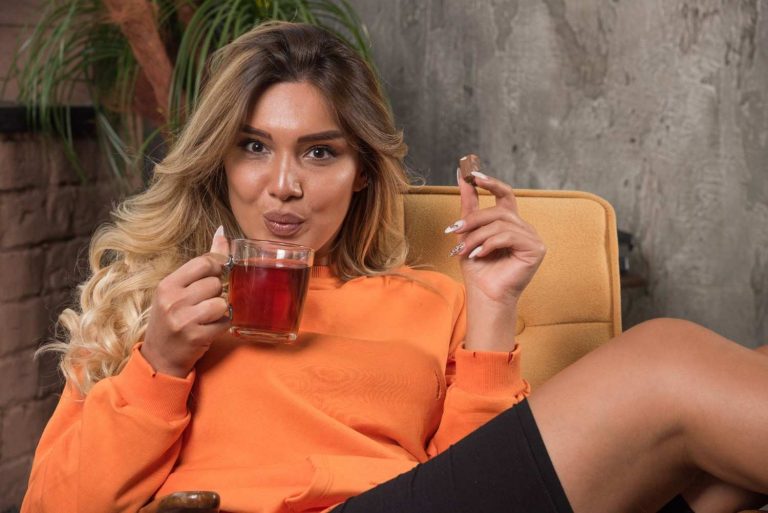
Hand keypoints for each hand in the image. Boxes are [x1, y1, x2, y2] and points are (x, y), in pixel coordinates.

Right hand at [141, 227, 230, 376]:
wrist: (159, 358)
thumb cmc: (171, 319)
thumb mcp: (177, 289)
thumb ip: (202, 263)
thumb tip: (223, 232)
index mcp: (167, 285)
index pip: (204, 262)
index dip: (216, 269)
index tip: (213, 278)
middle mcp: (173, 300)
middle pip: (215, 283)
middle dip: (215, 293)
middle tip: (203, 304)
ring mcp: (184, 319)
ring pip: (221, 302)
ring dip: (220, 310)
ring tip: (206, 317)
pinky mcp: (196, 336)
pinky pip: (225, 321)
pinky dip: (222, 325)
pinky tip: (209, 329)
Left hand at [446, 167, 545, 349]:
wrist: (484, 296)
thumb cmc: (477, 269)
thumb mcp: (468, 232)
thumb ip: (469, 204)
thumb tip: (461, 174)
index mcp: (510, 223)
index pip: (504, 194)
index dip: (490, 182)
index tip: (470, 173)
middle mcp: (524, 228)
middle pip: (498, 210)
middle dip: (473, 220)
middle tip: (453, 230)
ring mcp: (533, 238)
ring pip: (500, 224)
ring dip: (477, 236)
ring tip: (463, 251)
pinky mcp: (536, 249)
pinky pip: (508, 236)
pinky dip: (489, 244)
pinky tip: (479, 256)